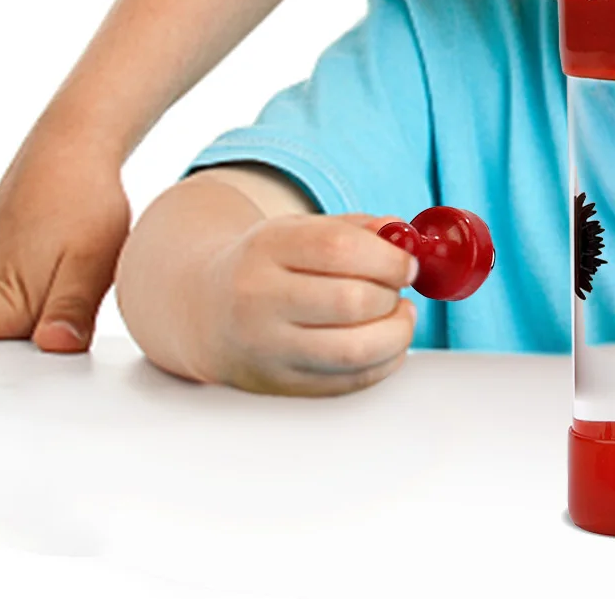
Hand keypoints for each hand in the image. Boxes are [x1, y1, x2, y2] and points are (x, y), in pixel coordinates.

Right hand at [194, 211, 417, 396]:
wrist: (207, 311)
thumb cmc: (264, 266)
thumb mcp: (298, 230)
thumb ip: (354, 228)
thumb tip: (402, 235)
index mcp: (265, 248)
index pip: (338, 248)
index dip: (387, 257)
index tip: (407, 263)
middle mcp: (259, 300)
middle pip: (350, 301)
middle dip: (391, 295)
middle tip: (398, 289)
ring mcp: (267, 349)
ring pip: (353, 351)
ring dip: (395, 333)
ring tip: (397, 316)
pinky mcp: (281, 386)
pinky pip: (348, 383)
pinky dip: (382, 363)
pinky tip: (384, 343)